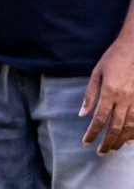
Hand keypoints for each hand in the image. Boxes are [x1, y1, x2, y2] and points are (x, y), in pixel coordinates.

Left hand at [82, 33, 133, 153]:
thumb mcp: (97, 73)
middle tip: (100, 153)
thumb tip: (82, 114)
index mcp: (110, 93)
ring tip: (114, 149)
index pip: (99, 119)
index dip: (92, 133)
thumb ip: (90, 94)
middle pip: (116, 127)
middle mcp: (125, 100)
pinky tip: (131, 140)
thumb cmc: (113, 58)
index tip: (86, 142)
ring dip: (121, 141)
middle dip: (107, 142)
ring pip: (130, 127)